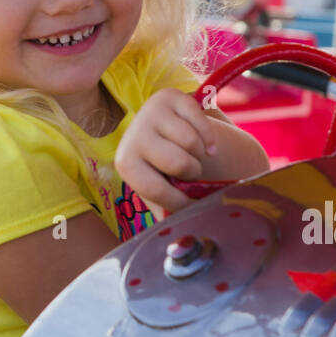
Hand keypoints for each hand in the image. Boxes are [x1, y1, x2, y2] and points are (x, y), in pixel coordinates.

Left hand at [114, 89, 215, 220]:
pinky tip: (203, 142)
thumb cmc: (162, 170)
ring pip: (193, 143)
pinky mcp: (171, 95)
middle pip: (179, 163)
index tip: (192, 205)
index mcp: (126, 164)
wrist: (163, 130)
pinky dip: (209, 137)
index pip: (156, 189)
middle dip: (192, 172)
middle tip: (188, 171)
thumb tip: (180, 241)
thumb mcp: (160, 191)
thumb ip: (168, 213)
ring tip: (192, 155)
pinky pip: (202, 122)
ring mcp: (151, 112)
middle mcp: (132, 134)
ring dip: (201, 154)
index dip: (179, 202)